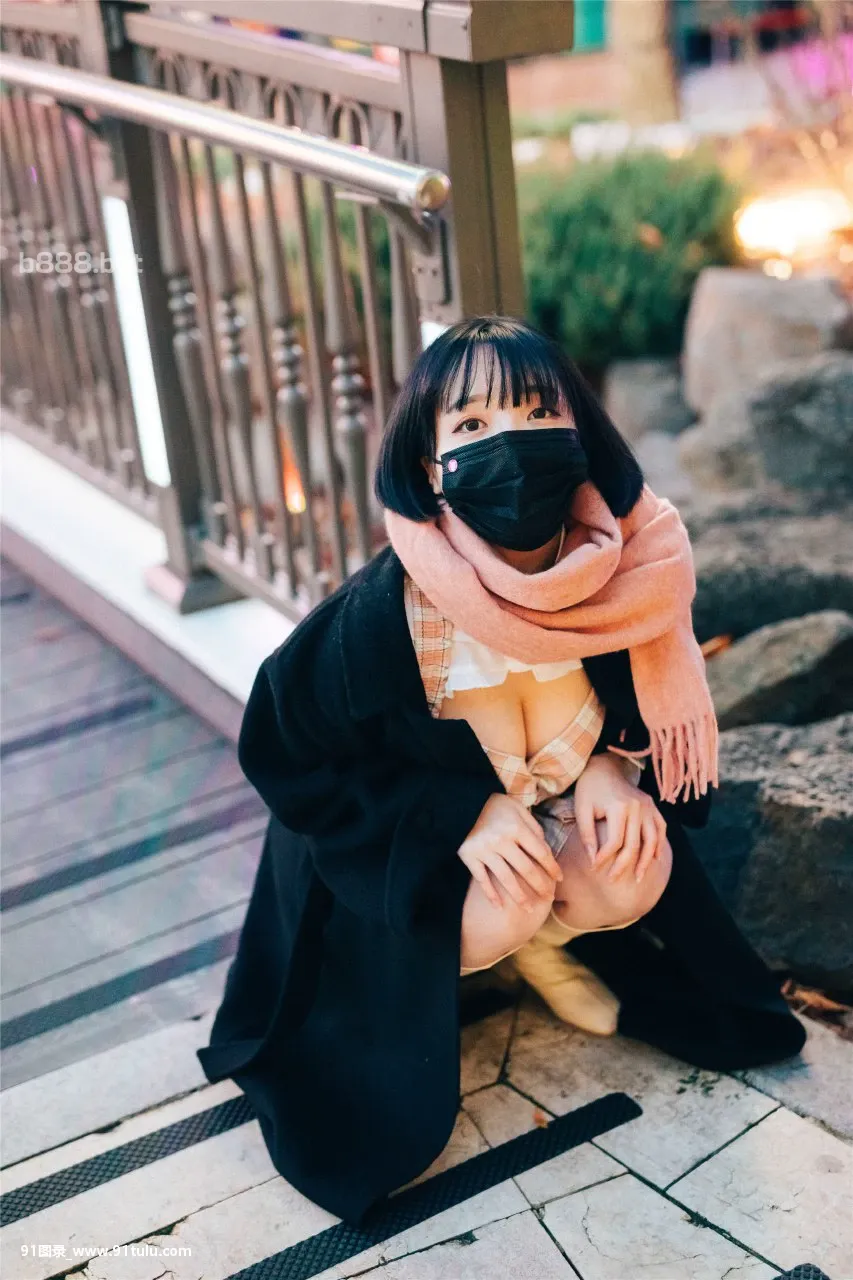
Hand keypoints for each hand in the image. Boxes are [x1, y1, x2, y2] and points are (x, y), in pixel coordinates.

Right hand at [458, 793, 561, 910]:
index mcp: (516, 827)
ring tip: (530, 909)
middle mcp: (501, 840)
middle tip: (549, 898)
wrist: (460, 802)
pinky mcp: (469, 856)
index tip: (559, 879)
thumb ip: (532, 826)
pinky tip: (499, 906)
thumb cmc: (493, 805)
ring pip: (506, 879)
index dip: (552, 867)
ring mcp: (484, 850)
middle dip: (540, 886)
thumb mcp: (516, 807)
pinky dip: (490, 894)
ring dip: (520, 896)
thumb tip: (545, 848)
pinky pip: (482, 879)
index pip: (540, 852)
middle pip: (526, 869)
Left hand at [574, 753, 666, 882]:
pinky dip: (659, 844)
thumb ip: (587, 835)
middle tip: (613, 880)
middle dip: (624, 865)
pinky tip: (654, 859)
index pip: (615, 841)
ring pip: (652, 839)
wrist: (604, 767)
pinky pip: (660, 828)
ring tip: (638, 878)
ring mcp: (648, 805)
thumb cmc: (589, 789)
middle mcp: (638, 806)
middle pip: (635, 844)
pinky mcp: (652, 805)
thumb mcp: (582, 809)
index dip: (605, 857)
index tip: (595, 868)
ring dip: (646, 861)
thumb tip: (593, 861)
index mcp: (619, 806)